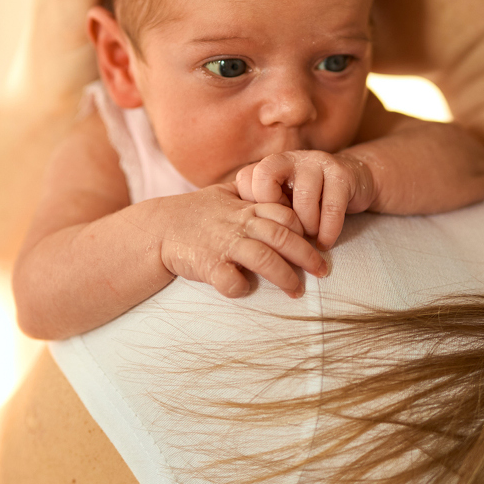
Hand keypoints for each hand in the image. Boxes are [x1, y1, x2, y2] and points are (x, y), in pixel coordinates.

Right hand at [149, 184, 324, 299]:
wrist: (159, 229)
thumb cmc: (197, 213)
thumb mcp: (225, 194)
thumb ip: (252, 193)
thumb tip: (281, 192)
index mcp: (246, 208)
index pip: (285, 214)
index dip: (305, 230)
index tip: (317, 244)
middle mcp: (239, 224)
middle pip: (283, 236)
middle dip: (307, 255)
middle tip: (323, 271)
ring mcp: (224, 245)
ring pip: (265, 259)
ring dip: (285, 276)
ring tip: (297, 291)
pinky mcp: (208, 265)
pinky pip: (231, 281)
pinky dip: (241, 288)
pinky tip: (246, 291)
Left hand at [234, 151, 375, 250]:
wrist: (354, 179)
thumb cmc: (310, 198)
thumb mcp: (284, 199)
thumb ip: (263, 208)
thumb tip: (243, 236)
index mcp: (271, 163)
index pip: (246, 178)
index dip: (254, 206)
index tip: (269, 222)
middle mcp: (291, 157)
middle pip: (265, 177)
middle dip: (275, 212)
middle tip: (288, 231)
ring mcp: (317, 162)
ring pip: (302, 199)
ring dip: (306, 227)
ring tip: (309, 238)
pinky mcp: (342, 174)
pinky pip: (331, 208)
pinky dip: (327, 232)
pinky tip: (324, 242)